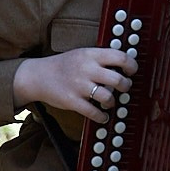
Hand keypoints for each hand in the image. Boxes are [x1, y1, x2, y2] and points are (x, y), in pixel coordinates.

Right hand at [13, 46, 137, 124]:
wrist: (38, 75)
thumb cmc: (64, 65)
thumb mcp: (82, 54)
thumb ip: (101, 58)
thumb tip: (125, 65)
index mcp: (90, 54)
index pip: (120, 57)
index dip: (131, 66)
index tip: (132, 71)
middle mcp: (86, 69)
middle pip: (118, 80)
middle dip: (126, 86)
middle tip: (124, 88)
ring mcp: (79, 86)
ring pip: (108, 97)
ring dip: (113, 102)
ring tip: (109, 102)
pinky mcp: (72, 101)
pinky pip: (94, 112)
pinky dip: (102, 116)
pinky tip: (102, 116)